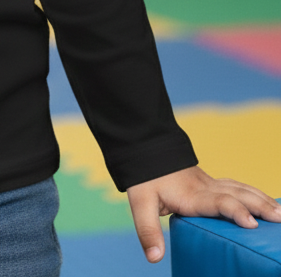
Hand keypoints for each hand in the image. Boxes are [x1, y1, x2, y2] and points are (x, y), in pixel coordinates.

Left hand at [126, 165, 280, 262]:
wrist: (147, 149)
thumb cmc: (146, 179)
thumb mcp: (140, 204)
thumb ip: (148, 231)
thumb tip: (155, 259)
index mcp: (191, 196)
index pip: (218, 202)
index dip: (235, 211)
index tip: (251, 224)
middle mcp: (205, 188)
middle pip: (236, 194)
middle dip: (259, 206)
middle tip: (280, 218)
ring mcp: (210, 183)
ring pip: (240, 188)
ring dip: (261, 198)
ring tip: (280, 212)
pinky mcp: (212, 182)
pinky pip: (237, 186)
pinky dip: (254, 192)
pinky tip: (266, 200)